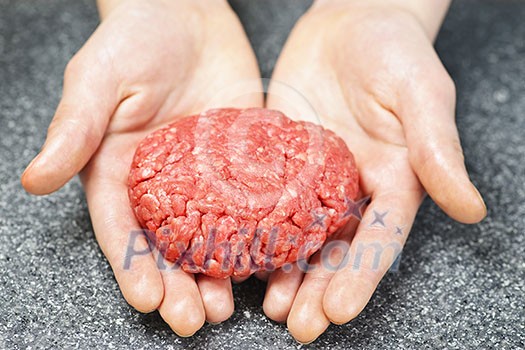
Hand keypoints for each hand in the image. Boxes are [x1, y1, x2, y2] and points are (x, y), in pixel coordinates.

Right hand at [21, 0, 262, 335]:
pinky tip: (270, 258)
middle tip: (196, 318)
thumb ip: (74, 130)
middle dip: (180, 285)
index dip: (133, 267)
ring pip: (212, 235)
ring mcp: (207, 176)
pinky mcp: (244, 160)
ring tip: (230, 305)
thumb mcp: (97, 81)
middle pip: (169, 246)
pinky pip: (253, 202)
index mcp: (121, 173)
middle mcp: (164, 184)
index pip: (123, 230)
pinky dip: (260, 233)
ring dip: (219, 273)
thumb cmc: (134, 39)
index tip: (148, 298)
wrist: (187, 11)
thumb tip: (35, 179)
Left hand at [263, 0, 485, 342]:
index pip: (378, 239)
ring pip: (298, 234)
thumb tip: (470, 208)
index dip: (360, 276)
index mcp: (392, 180)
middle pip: (336, 249)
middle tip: (298, 325)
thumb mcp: (421, 94)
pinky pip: (264, 198)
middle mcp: (351, 187)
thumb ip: (438, 150)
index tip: (340, 310)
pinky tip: (238, 252)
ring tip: (268, 305)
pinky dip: (252, 228)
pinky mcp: (278, 158)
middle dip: (319, 289)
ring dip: (285, 272)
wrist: (349, 20)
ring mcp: (311, 176)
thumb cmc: (393, 50)